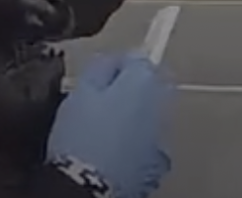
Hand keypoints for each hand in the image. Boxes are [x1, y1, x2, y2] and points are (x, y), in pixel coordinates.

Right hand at [47, 52, 173, 197]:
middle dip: (133, 88)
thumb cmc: (81, 136)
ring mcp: (161, 139)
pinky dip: (135, 143)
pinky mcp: (156, 166)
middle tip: (103, 98)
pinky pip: (147, 144)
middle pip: (153, 87)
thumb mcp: (80, 92)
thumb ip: (101, 67)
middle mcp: (161, 107)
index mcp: (143, 83)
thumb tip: (112, 60)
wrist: (87, 187)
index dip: (119, 63)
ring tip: (105, 128)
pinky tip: (113, 151)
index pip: (140, 58)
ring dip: (135, 116)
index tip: (100, 73)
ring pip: (151, 116)